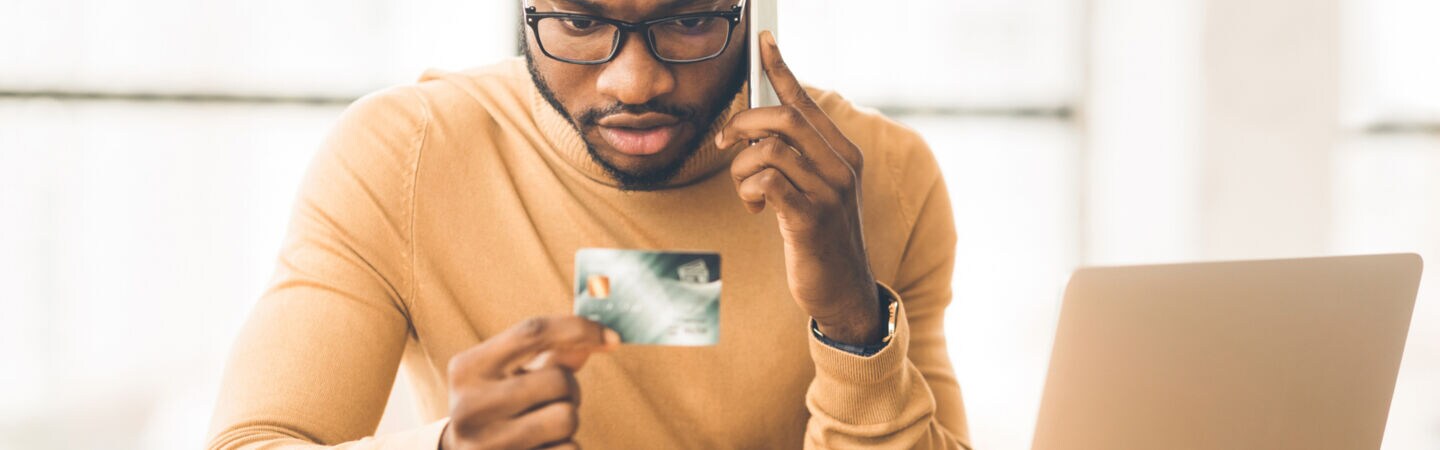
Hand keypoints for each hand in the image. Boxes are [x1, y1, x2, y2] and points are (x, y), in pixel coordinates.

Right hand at [440, 316, 619, 449]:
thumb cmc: (495, 409)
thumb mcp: (509, 377)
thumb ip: (551, 355)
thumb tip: (600, 336)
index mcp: (467, 369)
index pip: (532, 332)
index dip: (579, 329)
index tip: (613, 337)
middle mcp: (470, 407)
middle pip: (559, 380)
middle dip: (570, 390)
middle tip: (553, 401)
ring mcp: (486, 445)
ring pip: (567, 418)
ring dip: (568, 421)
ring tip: (544, 427)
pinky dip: (565, 448)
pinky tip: (541, 449)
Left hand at [716, 31, 883, 344]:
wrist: (844, 289)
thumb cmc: (821, 236)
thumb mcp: (817, 190)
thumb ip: (797, 158)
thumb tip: (757, 125)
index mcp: (843, 153)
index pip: (806, 102)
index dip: (781, 69)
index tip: (762, 41)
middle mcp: (841, 167)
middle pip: (782, 118)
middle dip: (742, 125)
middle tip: (725, 144)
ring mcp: (829, 193)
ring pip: (767, 151)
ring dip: (741, 170)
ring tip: (748, 193)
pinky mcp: (810, 219)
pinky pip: (765, 182)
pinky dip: (749, 191)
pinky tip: (756, 208)